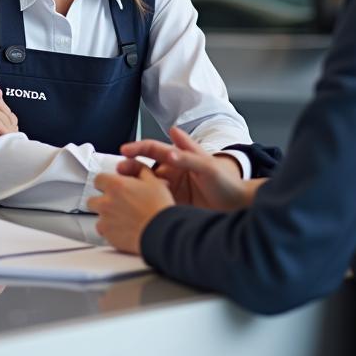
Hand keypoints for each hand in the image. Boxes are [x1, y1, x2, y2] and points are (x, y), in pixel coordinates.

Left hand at [87, 165, 173, 254]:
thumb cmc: (159, 208)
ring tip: (123, 218)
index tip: (112, 187)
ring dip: (106, 216)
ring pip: (98, 217)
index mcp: (115, 186)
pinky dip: (111, 230)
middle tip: (117, 204)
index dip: (105, 183)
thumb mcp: (153, 180)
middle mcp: (106, 202)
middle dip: (102, 201)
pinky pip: (103, 232)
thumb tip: (129, 166)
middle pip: (92, 200)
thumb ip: (138, 169)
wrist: (162, 233)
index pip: (98, 179)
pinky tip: (124, 229)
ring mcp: (105, 220)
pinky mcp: (107, 236)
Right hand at [116, 127, 254, 210]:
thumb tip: (169, 150)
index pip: (153, 148)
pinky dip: (143, 202)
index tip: (124, 151)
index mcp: (179, 156)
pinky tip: (136, 207)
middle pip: (145, 166)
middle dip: (129, 169)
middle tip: (118, 175)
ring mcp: (171, 188)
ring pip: (146, 185)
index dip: (137, 148)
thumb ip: (187, 158)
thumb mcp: (206, 166)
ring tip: (122, 192)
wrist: (237, 204)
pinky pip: (154, 201)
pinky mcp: (172, 204)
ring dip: (134, 186)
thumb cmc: (225, 181)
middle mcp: (172, 170)